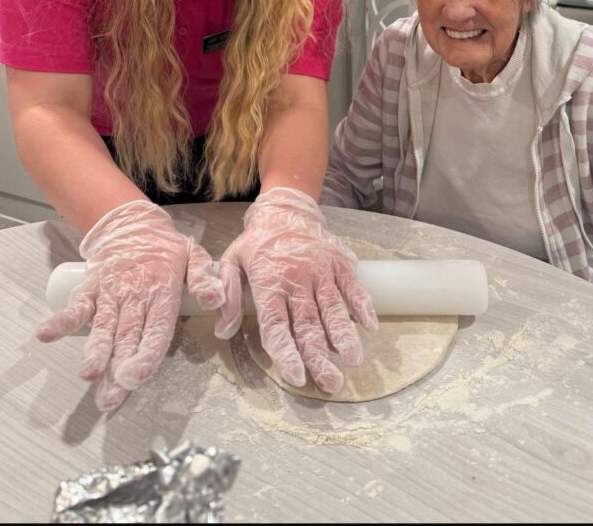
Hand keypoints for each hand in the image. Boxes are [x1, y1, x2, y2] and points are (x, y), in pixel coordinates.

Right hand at [37, 199, 223, 411]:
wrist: (133, 224)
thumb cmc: (166, 250)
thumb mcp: (194, 255)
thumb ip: (204, 278)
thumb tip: (214, 301)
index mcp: (163, 291)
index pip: (156, 328)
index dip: (146, 354)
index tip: (136, 376)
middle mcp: (135, 295)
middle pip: (127, 336)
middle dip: (119, 368)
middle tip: (111, 397)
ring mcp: (110, 292)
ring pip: (103, 326)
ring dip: (95, 351)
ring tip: (88, 374)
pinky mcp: (91, 288)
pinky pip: (77, 305)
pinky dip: (62, 319)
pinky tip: (47, 334)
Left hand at [215, 187, 377, 392]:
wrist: (286, 208)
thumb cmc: (257, 242)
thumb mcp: (232, 262)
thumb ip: (227, 295)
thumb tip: (222, 331)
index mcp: (269, 283)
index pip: (276, 325)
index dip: (286, 352)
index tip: (297, 376)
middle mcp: (296, 279)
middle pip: (308, 324)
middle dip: (320, 356)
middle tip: (331, 383)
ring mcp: (321, 270)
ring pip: (333, 308)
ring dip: (344, 335)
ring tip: (354, 360)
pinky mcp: (339, 261)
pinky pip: (352, 286)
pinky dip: (362, 305)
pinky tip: (370, 325)